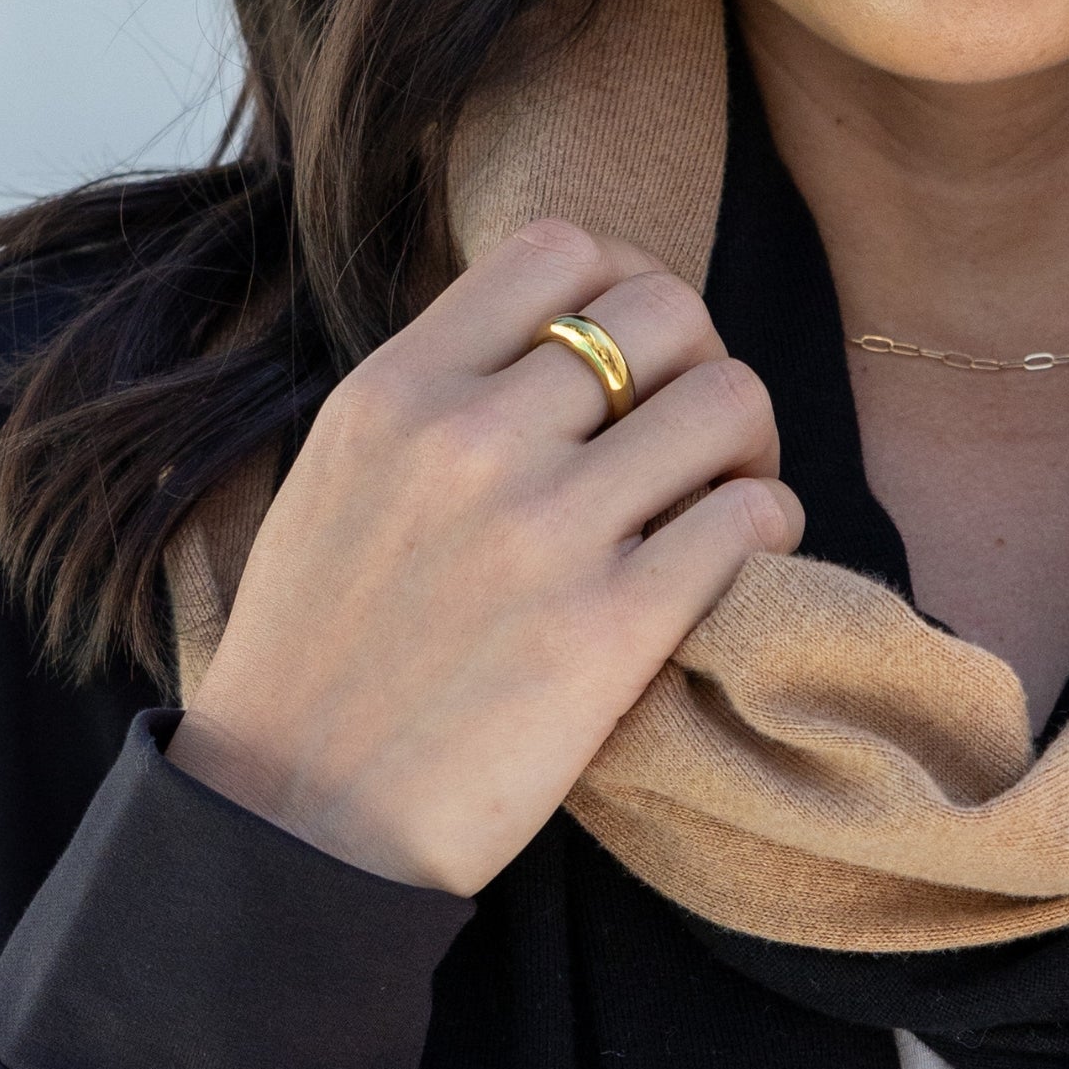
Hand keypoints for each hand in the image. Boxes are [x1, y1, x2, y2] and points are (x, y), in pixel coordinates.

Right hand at [171, 219, 801, 894]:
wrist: (298, 821)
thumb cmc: (318, 665)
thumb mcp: (339, 483)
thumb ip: (435, 405)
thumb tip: (554, 349)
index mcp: (396, 392)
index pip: (558, 248)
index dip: (626, 283)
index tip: (632, 356)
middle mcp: (471, 439)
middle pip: (664, 310)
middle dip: (701, 362)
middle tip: (692, 439)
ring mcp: (545, 531)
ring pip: (727, 400)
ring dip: (748, 446)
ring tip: (723, 502)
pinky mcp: (611, 629)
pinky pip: (751, 517)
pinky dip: (770, 527)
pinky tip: (738, 567)